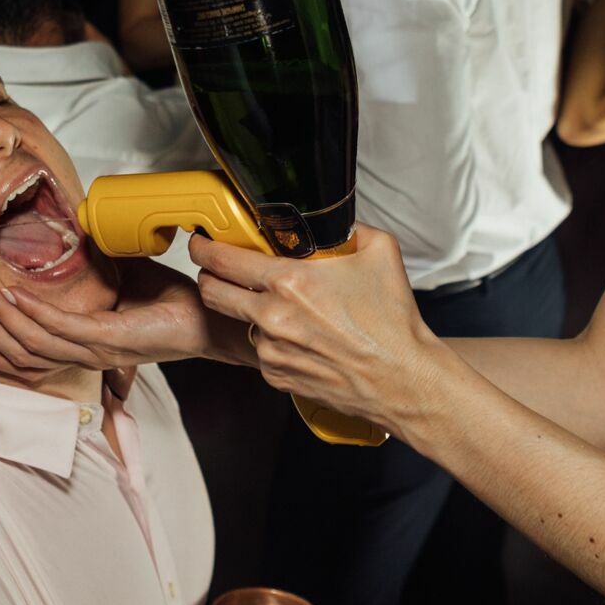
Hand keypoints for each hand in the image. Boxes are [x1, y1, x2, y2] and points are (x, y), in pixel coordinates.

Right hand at [0, 260, 233, 380]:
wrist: (207, 317)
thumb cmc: (170, 303)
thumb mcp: (125, 277)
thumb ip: (98, 260)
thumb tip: (81, 227)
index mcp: (85, 344)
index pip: (30, 353)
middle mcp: (85, 353)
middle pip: (21, 352)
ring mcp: (94, 349)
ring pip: (33, 343)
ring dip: (2, 319)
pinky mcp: (107, 339)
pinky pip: (61, 328)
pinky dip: (34, 312)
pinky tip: (15, 296)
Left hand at [192, 225, 442, 432]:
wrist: (403, 379)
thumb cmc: (392, 321)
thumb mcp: (379, 251)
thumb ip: (348, 229)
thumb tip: (332, 225)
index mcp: (290, 282)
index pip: (222, 260)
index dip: (204, 247)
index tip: (201, 242)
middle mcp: (272, 317)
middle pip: (212, 292)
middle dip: (209, 277)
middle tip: (218, 269)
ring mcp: (271, 351)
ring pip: (239, 322)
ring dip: (249, 310)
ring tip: (282, 308)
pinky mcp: (276, 377)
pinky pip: (261, 350)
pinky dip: (272, 339)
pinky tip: (301, 336)